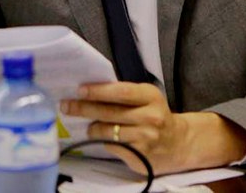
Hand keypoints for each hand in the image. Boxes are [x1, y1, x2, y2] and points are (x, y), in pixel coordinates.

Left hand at [61, 82, 245, 174]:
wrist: (178, 142)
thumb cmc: (155, 115)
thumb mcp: (147, 99)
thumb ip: (125, 94)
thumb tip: (90, 91)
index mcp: (151, 96)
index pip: (121, 92)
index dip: (98, 91)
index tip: (80, 90)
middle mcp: (150, 116)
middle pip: (110, 112)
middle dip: (84, 108)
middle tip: (67, 105)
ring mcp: (145, 138)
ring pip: (108, 131)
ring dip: (92, 128)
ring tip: (87, 126)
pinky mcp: (140, 155)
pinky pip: (113, 146)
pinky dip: (104, 142)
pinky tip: (100, 138)